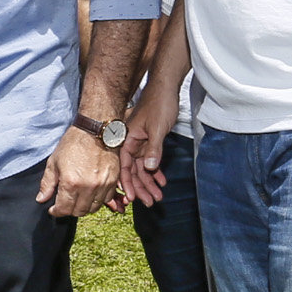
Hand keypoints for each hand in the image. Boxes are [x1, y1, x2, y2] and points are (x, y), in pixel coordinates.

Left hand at [39, 124, 121, 217]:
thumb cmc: (73, 143)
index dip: (56, 212)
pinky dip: (98, 200)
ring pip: (93, 208)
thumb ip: (47, 184)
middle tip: (65, 203)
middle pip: (79, 211)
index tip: (54, 209)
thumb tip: (41, 199)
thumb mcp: (54, 162)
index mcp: (71, 183)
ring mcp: (102, 185)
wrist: (96, 130)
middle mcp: (88, 187)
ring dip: (84, 207)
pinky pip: (106, 199)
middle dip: (69, 210)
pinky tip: (90, 193)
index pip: (63, 209)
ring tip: (77, 199)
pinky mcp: (113, 181)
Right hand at [122, 88, 177, 205]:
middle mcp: (131, 143)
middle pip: (134, 171)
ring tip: (158, 197)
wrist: (166, 88)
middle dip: (141, 188)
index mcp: (128, 139)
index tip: (132, 198)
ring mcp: (140, 143)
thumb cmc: (159, 104)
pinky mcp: (149, 141)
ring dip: (150, 183)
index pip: (125, 166)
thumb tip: (148, 169)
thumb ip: (153, 149)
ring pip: (142, 168)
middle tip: (150, 203)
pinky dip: (156, 172)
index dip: (128, 183)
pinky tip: (161, 182)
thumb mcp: (157, 128)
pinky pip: (150, 161)